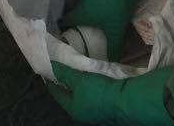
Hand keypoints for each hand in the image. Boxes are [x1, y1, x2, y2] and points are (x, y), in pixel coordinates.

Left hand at [47, 63, 173, 125]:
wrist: (127, 100)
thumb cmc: (99, 92)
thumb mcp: (79, 81)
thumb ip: (64, 73)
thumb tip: (50, 65)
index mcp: (73, 109)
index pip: (56, 92)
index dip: (50, 78)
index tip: (47, 65)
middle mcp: (82, 111)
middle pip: (69, 92)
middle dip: (64, 78)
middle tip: (60, 62)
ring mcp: (94, 109)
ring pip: (81, 91)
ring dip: (77, 79)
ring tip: (74, 63)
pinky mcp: (105, 103)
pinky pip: (92, 90)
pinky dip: (88, 81)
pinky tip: (90, 71)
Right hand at [59, 0, 156, 60]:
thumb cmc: (115, 8)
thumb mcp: (115, 30)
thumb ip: (113, 47)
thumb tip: (112, 63)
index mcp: (80, 14)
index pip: (64, 21)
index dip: (61, 29)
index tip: (61, 36)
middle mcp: (80, 3)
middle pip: (73, 14)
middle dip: (73, 24)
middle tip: (75, 33)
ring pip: (81, 6)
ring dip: (83, 14)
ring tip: (86, 24)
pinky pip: (89, 0)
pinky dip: (91, 7)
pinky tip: (98, 12)